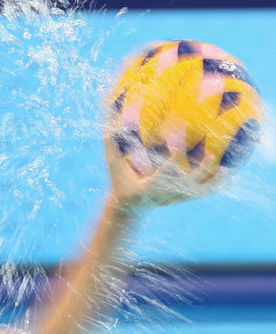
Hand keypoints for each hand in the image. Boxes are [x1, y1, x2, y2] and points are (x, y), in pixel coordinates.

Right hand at [104, 130, 222, 208]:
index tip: (178, 150)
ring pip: (196, 192)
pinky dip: (213, 186)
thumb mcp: (114, 167)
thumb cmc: (121, 182)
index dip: (170, 162)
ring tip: (226, 169)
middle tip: (210, 156)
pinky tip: (225, 175)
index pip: (161, 175)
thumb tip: (107, 127)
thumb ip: (111, 148)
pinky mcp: (180, 199)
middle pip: (185, 185)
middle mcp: (163, 195)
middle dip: (199, 172)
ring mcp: (173, 198)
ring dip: (212, 182)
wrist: (128, 206)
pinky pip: (200, 193)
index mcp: (146, 187)